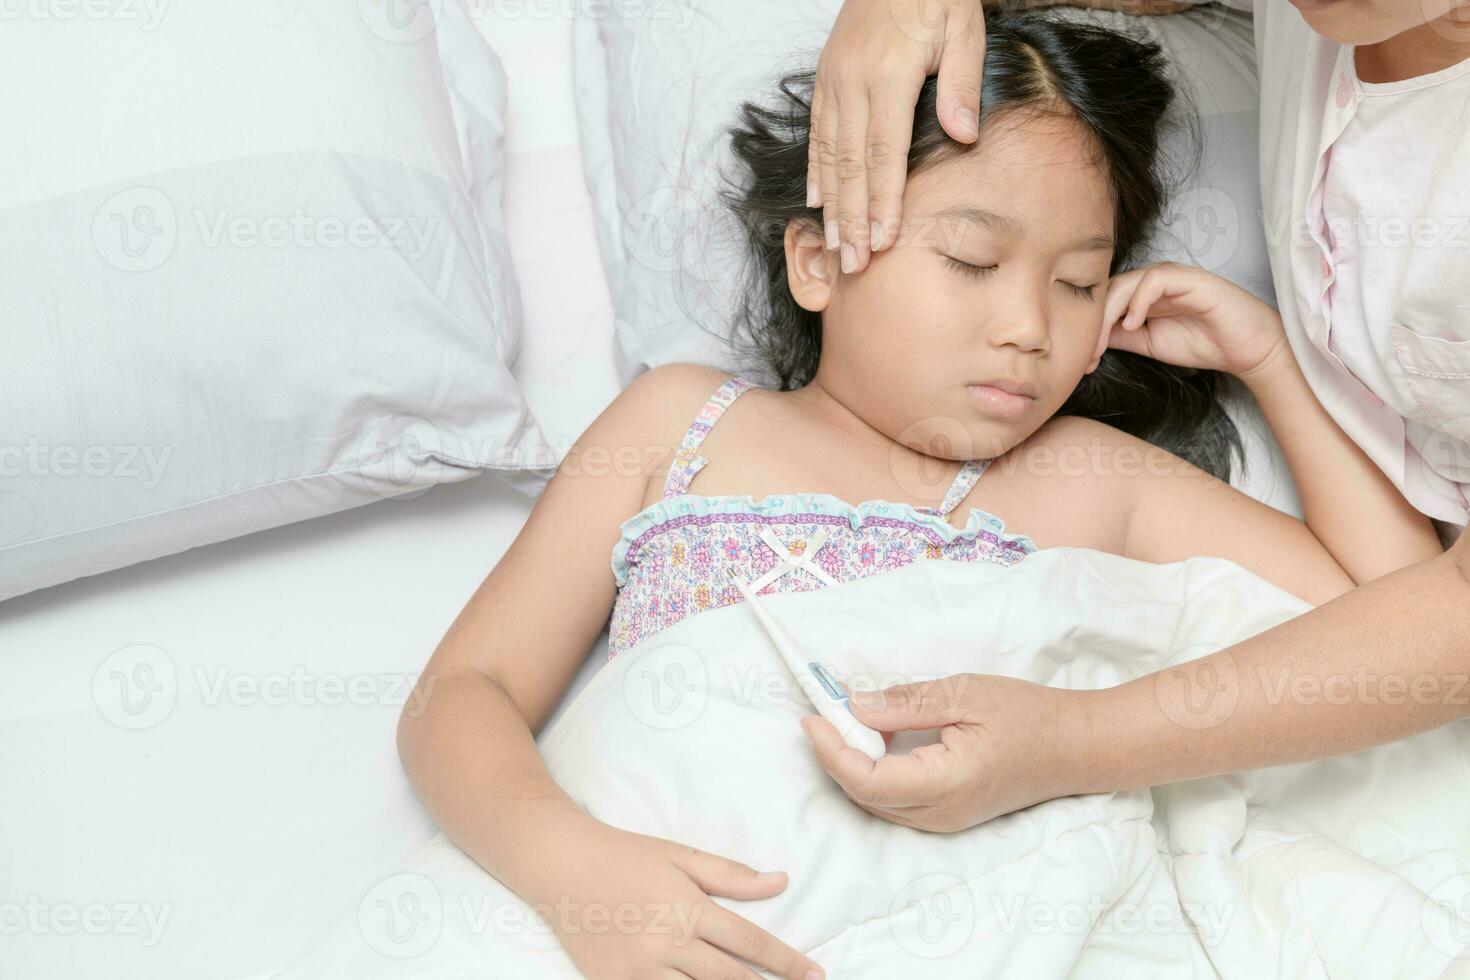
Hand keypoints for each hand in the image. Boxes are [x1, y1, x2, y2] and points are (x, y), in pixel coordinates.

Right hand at [536, 820, 823, 979]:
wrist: (559, 865)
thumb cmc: (624, 855)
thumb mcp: (680, 856)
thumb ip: (731, 875)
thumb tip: (781, 881)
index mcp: (688, 908)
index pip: (750, 944)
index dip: (786, 963)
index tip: (816, 975)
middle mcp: (667, 944)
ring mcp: (639, 971)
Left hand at [801, 673, 1084, 831]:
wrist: (1076, 747)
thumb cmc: (1028, 716)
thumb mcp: (965, 694)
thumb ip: (907, 704)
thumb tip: (855, 707)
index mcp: (946, 784)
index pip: (868, 781)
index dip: (832, 751)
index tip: (813, 718)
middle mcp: (941, 814)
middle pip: (865, 795)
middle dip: (834, 755)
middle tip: (822, 712)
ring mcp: (944, 821)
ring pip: (876, 802)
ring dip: (852, 763)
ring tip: (843, 721)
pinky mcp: (947, 816)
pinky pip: (895, 800)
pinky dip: (874, 771)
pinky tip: (876, 739)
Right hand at [810, 0, 985, 272]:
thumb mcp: (963, 27)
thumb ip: (960, 81)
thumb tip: (962, 135)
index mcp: (887, 74)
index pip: (884, 153)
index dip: (882, 201)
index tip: (884, 240)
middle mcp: (852, 82)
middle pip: (851, 165)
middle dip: (853, 219)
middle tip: (854, 263)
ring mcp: (834, 82)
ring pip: (829, 155)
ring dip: (833, 206)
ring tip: (836, 246)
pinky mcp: (826, 79)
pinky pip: (818, 134)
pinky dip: (818, 172)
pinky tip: (819, 203)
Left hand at [1103, 262, 1288, 381]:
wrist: (1246, 350)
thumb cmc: (1203, 343)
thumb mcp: (1149, 344)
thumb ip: (1120, 337)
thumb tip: (1087, 341)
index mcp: (1143, 296)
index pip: (1105, 302)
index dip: (1089, 328)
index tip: (1083, 361)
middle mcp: (1153, 282)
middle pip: (1109, 291)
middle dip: (1093, 324)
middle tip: (1088, 356)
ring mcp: (1172, 278)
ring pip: (1126, 282)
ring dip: (1109, 314)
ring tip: (1104, 345)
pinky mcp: (1190, 279)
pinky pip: (1154, 279)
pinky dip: (1138, 300)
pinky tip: (1132, 324)